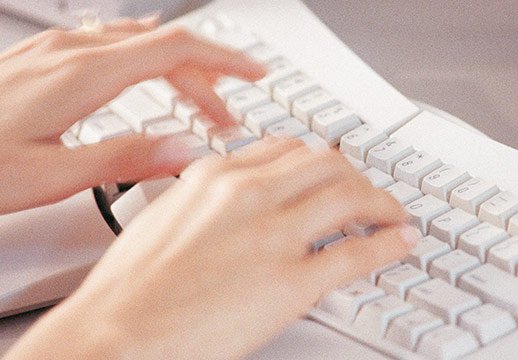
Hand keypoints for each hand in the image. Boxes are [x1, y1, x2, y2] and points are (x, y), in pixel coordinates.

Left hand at [0, 17, 264, 213]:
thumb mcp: (51, 177)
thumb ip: (123, 160)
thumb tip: (184, 150)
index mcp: (83, 75)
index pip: (175, 49)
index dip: (224, 59)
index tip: (255, 74)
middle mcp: (72, 53)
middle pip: (162, 44)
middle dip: (207, 74)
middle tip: (228, 113)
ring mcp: (55, 52)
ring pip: (137, 43)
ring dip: (177, 66)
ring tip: (197, 97)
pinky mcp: (43, 62)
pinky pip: (110, 45)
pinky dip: (145, 60)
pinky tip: (143, 77)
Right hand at [4, 139, 419, 358]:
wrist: (116, 332)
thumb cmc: (130, 286)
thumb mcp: (167, 217)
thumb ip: (208, 198)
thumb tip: (236, 198)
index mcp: (216, 177)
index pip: (286, 149)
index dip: (319, 159)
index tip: (331, 170)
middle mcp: (248, 194)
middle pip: (326, 165)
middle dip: (357, 176)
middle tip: (369, 192)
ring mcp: (273, 235)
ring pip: (350, 197)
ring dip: (382, 203)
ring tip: (394, 215)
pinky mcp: (291, 281)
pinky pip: (356, 252)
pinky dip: (388, 243)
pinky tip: (400, 242)